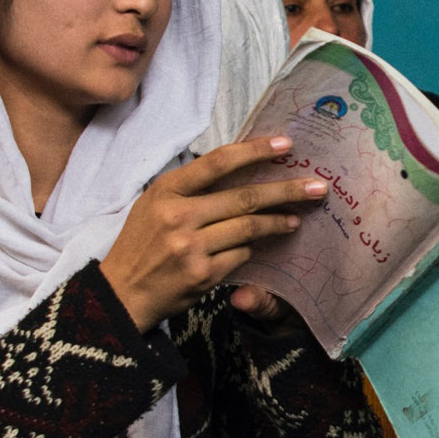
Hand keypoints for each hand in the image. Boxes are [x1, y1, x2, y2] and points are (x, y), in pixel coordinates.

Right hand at [101, 135, 327, 329]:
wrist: (121, 292)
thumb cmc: (141, 243)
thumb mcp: (154, 205)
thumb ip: (190, 188)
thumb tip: (239, 167)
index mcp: (166, 190)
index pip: (217, 163)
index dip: (254, 151)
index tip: (286, 145)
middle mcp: (178, 215)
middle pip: (244, 197)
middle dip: (286, 191)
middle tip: (317, 187)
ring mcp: (190, 247)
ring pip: (248, 228)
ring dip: (277, 223)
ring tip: (295, 219)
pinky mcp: (202, 275)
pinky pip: (240, 256)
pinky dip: (251, 250)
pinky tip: (260, 247)